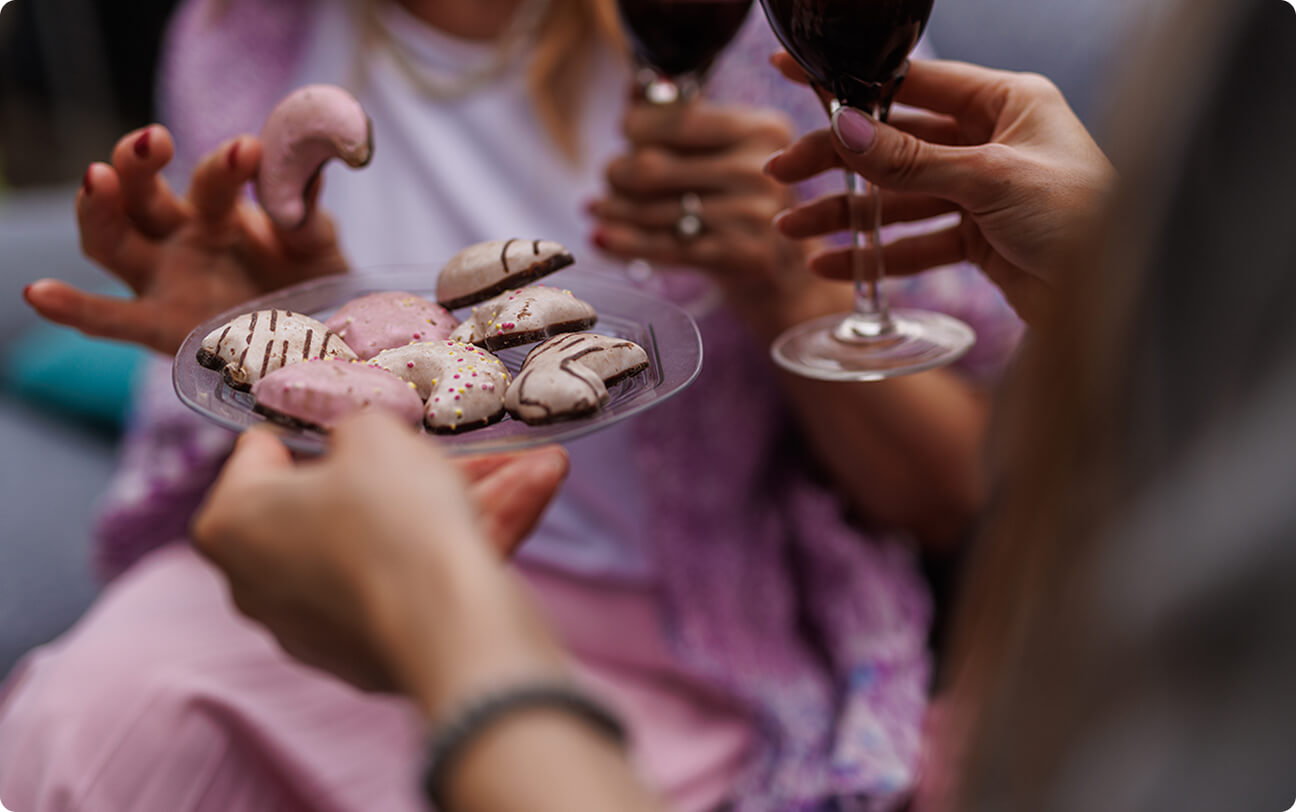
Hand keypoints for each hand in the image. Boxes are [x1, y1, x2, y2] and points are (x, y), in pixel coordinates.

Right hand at [24, 124, 347, 355]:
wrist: (324, 342)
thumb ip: (306, 212)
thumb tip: (303, 171)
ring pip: (111, 242)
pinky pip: (111, 320)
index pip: (211, 179)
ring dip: (98, 208)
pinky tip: (37, 293)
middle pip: (141, 196)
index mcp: (220, 210)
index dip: (227, 164)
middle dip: (139, 164)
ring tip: (98, 176)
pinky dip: (71, 307)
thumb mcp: (317, 245)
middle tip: (154, 140)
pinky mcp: (161, 328)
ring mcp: (165, 282)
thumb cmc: (312, 280)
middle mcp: (182, 239)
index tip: (250, 150)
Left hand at [191, 413, 569, 697]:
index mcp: (232, 523)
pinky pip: (419, 579)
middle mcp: (261, 581)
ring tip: (534, 464)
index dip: (315, 423)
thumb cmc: (390, 518)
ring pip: (395, 540)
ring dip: (467, 497)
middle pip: (341, 501)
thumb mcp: (374, 432)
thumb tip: (358, 435)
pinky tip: (536, 492)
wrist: (448, 626)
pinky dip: (469, 539)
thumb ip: (357, 421)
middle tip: (461, 440)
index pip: (262, 453)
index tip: (360, 412)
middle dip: (415, 466)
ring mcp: (318, 624)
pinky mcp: (373, 652)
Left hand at [590, 98, 839, 330]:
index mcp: (761, 128)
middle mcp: (760, 169)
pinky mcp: (740, 255)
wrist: (784, 267)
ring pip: (654, 210)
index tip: (624, 133)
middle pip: (656, 167)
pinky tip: (600, 237)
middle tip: (609, 177)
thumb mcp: (728, 150)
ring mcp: (753, 215)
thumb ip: (683, 117)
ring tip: (595, 207)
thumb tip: (631, 89)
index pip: (678, 121)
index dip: (637, 126)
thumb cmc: (743, 197)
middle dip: (619, 172)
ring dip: (614, 209)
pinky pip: (665, 247)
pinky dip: (625, 242)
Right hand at [765, 56, 1114, 325]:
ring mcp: (985, 190)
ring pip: (900, 196)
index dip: (851, 83)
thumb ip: (911, 159)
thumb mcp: (990, 180)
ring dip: (849, 214)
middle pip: (896, 142)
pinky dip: (879, 253)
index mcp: (1007, 102)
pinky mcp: (981, 238)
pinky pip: (918, 241)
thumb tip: (844, 128)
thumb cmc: (1082, 219)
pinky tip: (837, 265)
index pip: (912, 81)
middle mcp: (994, 140)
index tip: (795, 74)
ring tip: (794, 231)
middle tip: (783, 174)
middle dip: (837, 161)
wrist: (1121, 302)